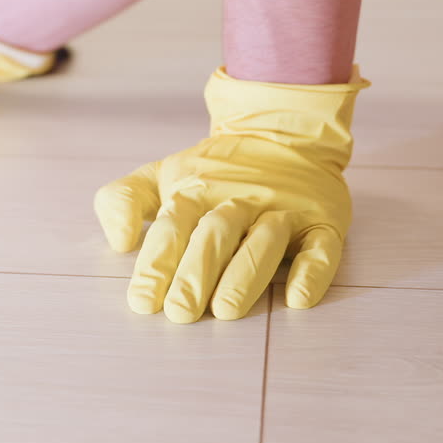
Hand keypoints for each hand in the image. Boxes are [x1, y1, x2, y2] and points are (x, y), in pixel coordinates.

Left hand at [94, 67, 368, 322]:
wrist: (285, 131)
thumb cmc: (215, 171)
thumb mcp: (162, 174)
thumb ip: (125, 199)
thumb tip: (120, 241)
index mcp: (197, 190)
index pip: (173, 226)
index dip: (157, 263)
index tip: (143, 301)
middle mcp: (240, 200)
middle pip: (216, 234)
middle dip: (196, 273)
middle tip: (180, 312)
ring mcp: (283, 211)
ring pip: (264, 241)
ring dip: (245, 276)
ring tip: (225, 311)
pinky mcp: (322, 223)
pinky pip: (321, 248)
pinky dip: (311, 273)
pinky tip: (297, 300)